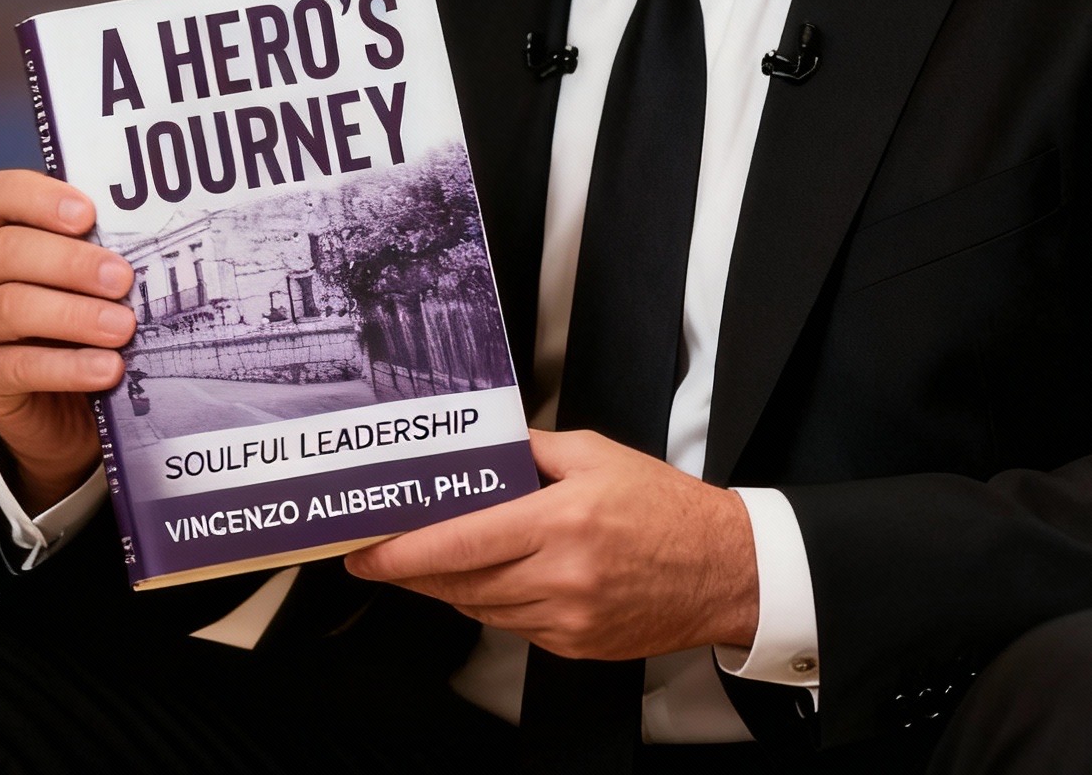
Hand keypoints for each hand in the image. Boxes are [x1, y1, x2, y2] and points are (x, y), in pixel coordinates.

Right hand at [0, 170, 134, 509]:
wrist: (65, 403)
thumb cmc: (81, 322)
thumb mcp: (90, 280)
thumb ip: (105, 252)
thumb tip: (155, 238)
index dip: (39, 198)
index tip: (87, 214)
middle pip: (6, 250)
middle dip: (70, 262)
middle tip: (122, 279)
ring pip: (10, 308)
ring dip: (73, 315)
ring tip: (122, 327)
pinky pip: (17, 366)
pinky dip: (68, 367)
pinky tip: (107, 368)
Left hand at [344, 429, 758, 658]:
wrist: (724, 569)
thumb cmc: (667, 510)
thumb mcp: (598, 455)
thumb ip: (532, 450)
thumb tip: (482, 445)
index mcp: (563, 521)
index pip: (461, 542)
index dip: (404, 552)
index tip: (367, 552)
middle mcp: (562, 576)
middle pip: (460, 583)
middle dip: (412, 572)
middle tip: (380, 557)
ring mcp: (568, 619)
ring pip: (481, 610)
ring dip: (448, 590)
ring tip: (427, 566)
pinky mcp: (576, 646)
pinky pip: (513, 628)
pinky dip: (491, 606)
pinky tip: (487, 583)